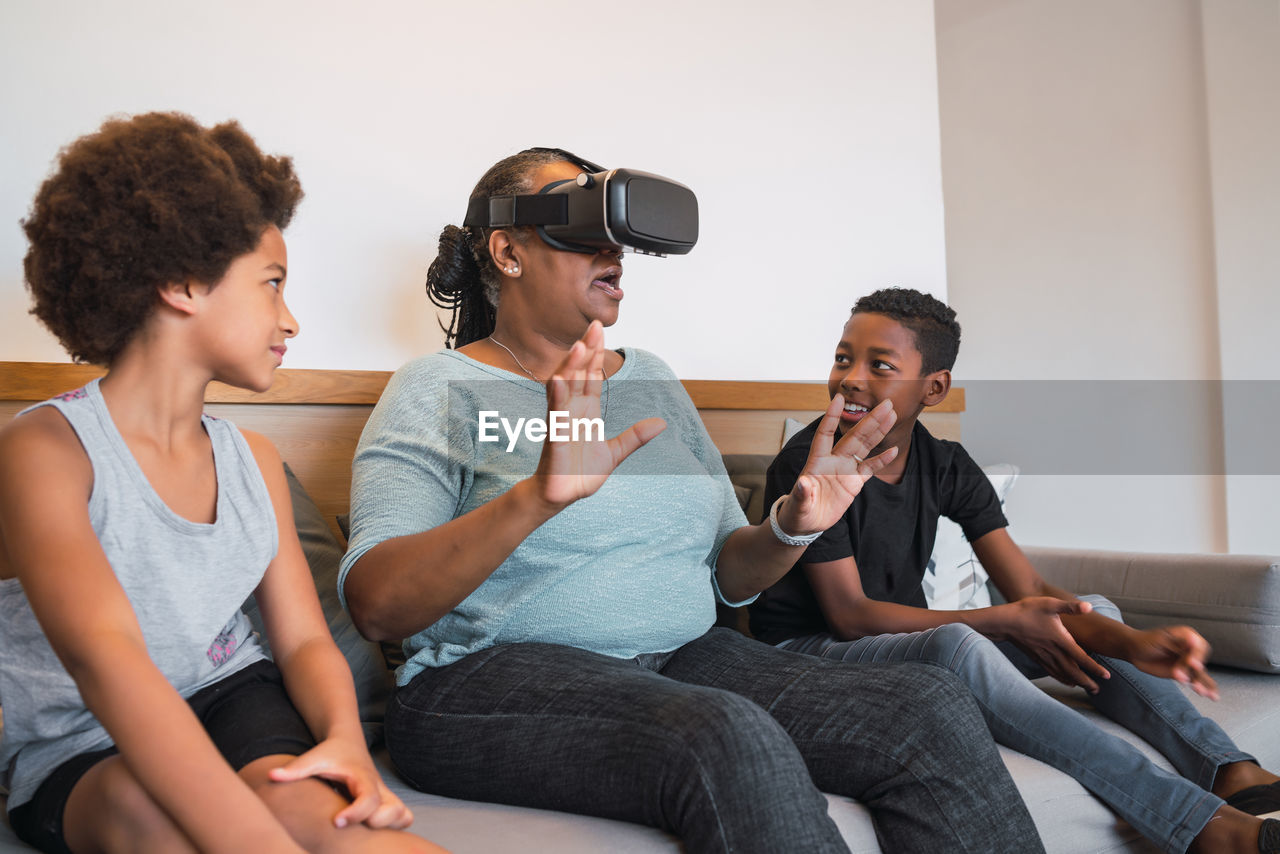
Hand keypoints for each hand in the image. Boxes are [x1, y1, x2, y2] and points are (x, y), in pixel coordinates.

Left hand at [269, 738, 413, 828]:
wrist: (348, 743)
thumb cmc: (331, 754)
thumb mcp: (314, 758)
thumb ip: (295, 768)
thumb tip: (272, 776)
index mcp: (362, 778)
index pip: (368, 798)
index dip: (356, 813)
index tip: (337, 822)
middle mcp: (378, 788)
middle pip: (392, 810)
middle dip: (376, 823)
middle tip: (351, 826)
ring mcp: (384, 796)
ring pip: (403, 816)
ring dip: (389, 826)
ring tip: (365, 833)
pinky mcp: (385, 803)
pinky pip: (403, 818)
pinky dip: (395, 826)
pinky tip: (372, 833)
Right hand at [532, 320, 665, 507]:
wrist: (563, 496)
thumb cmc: (581, 473)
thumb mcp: (615, 453)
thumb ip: (635, 437)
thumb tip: (662, 423)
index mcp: (587, 411)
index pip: (591, 376)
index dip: (596, 354)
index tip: (600, 331)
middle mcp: (573, 410)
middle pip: (579, 373)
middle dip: (587, 350)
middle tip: (594, 326)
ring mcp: (562, 421)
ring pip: (564, 387)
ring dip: (571, 367)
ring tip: (580, 346)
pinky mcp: (555, 437)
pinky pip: (555, 413)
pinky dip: (556, 396)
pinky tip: (559, 380)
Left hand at [774, 395, 898, 535]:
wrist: (806, 522)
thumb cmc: (798, 511)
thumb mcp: (798, 504)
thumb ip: (802, 493)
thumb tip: (803, 483)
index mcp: (817, 461)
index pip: (824, 433)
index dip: (831, 417)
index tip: (839, 399)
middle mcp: (833, 460)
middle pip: (854, 436)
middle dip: (869, 420)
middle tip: (885, 404)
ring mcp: (845, 469)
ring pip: (864, 446)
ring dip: (878, 431)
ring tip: (892, 415)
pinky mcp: (854, 482)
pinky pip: (870, 468)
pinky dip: (881, 460)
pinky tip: (893, 450)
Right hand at [1004, 597, 1111, 691]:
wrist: (1005, 621)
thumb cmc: (1027, 610)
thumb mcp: (1050, 604)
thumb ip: (1070, 607)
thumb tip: (1089, 607)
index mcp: (1059, 639)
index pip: (1081, 657)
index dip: (1095, 668)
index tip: (1107, 676)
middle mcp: (1053, 651)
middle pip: (1073, 671)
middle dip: (1087, 682)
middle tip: (1098, 690)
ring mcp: (1043, 655)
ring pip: (1063, 674)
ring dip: (1076, 682)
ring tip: (1087, 688)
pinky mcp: (1036, 656)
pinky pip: (1052, 672)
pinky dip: (1062, 678)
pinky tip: (1067, 681)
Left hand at [1127, 626, 1218, 699]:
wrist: (1134, 651)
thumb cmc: (1145, 640)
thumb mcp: (1160, 638)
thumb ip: (1177, 640)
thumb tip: (1194, 639)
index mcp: (1187, 636)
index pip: (1199, 646)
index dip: (1197, 656)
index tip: (1191, 663)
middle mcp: (1191, 649)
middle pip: (1198, 662)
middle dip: (1191, 671)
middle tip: (1178, 676)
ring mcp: (1187, 662)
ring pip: (1200, 673)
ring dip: (1203, 683)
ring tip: (1204, 693)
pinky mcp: (1183, 673)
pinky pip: (1195, 680)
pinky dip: (1203, 688)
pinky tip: (1212, 696)